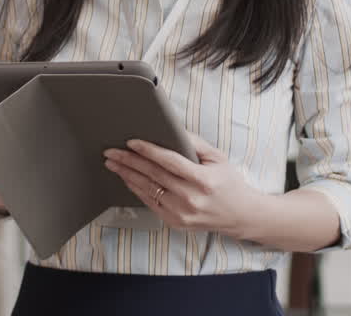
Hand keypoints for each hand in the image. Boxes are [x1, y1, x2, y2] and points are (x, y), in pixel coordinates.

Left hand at [103, 133, 259, 237]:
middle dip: (129, 161)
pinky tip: (127, 178)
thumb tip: (171, 129)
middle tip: (111, 151)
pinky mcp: (175, 222)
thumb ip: (194, 143)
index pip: (169, 162)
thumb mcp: (217, 158)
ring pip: (147, 189)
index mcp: (203, 180)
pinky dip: (136, 189)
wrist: (239, 215)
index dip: (148, 150)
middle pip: (153, 175)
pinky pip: (150, 202)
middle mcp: (190, 198)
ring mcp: (181, 213)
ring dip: (127, 175)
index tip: (131, 142)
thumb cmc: (228, 183)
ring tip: (113, 163)